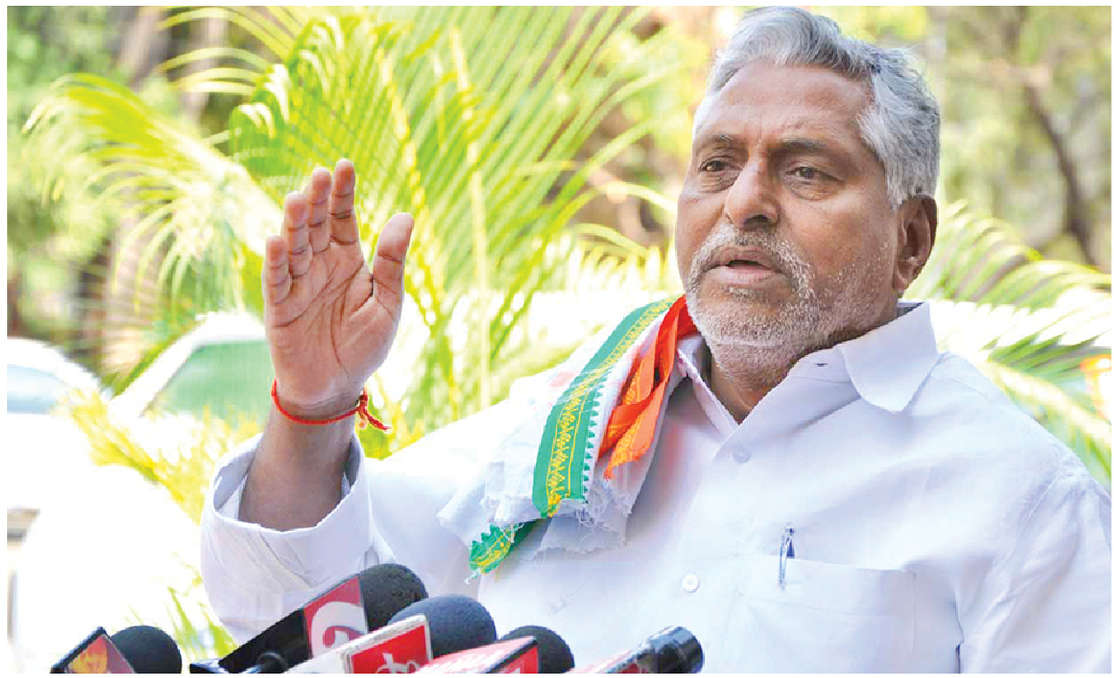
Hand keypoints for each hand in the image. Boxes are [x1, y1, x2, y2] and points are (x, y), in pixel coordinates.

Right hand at [263, 159, 413, 418]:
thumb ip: (392, 262)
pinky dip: (276, 261)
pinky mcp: (279, 307)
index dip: (342, 194)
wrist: (337, 387)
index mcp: (348, 260)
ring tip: (295, 198)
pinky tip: (276, 240)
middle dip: (316, 200)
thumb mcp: (387, 303)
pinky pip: (277, 281)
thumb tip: (405, 216)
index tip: (345, 165)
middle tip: (319, 174)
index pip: (343, 219)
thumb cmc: (363, 345)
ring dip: (293, 223)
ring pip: (294, 247)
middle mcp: (320, 266)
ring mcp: (298, 284)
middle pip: (316, 226)